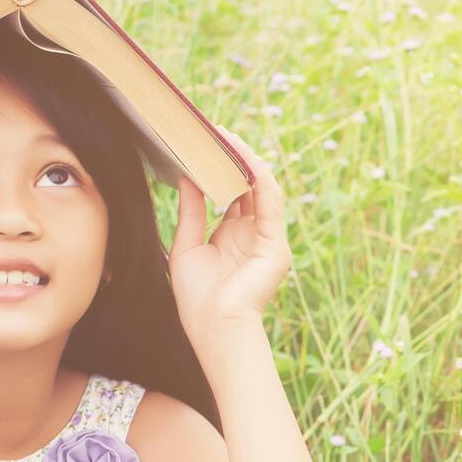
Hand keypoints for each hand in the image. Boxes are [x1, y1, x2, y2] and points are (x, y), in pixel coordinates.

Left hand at [167, 124, 287, 337]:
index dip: (220, 169)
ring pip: (262, 188)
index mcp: (233, 237)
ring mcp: (267, 239)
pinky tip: (243, 158)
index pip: (232, 193)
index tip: (204, 145)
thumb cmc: (197, 299)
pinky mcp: (275, 244)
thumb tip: (186, 177)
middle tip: (214, 132)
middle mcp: (253, 235)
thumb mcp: (186, 246)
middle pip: (248, 186)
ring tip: (227, 137)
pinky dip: (258, 177)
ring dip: (247, 161)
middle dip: (233, 158)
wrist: (213, 329)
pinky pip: (270, 201)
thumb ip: (190, 212)